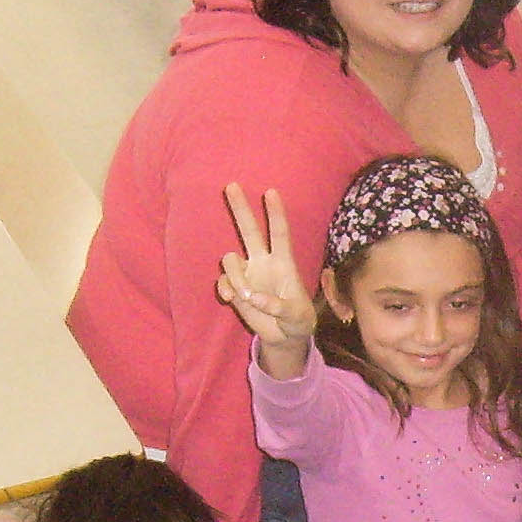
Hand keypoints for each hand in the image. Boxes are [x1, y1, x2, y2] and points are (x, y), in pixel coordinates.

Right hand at [215, 182, 321, 353]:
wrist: (284, 336)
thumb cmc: (298, 320)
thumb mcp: (298, 317)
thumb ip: (280, 307)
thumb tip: (255, 298)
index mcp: (284, 262)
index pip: (280, 233)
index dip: (276, 213)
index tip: (271, 192)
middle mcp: (263, 262)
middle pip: (250, 230)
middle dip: (241, 208)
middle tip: (231, 185)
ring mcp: (248, 273)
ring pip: (230, 259)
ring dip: (235, 277)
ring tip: (245, 296)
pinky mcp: (236, 288)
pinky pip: (223, 280)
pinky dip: (224, 288)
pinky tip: (230, 299)